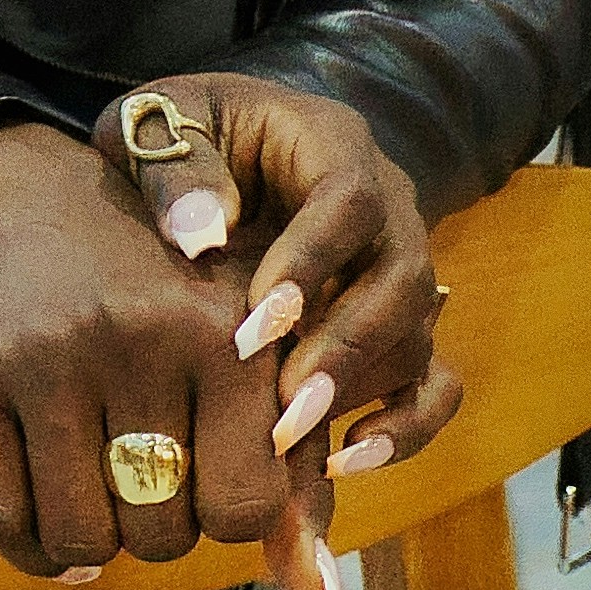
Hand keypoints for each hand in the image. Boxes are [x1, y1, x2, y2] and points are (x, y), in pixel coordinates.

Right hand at [0, 87, 454, 589]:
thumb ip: (299, 482)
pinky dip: (34, 547)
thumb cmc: (184, 311)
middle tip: (155, 471)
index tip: (217, 471)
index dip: (229, 513)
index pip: (243, 509)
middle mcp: (137, 335)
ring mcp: (45, 354)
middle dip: (163, 525)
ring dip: (99, 539)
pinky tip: (52, 508)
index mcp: (227, 333)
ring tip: (107, 488)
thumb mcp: (256, 367)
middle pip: (162, 532)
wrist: (55, 211)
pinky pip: (2, 522)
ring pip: (81, 537)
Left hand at [99, 76, 458, 589]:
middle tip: (282, 408)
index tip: (253, 327)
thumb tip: (200, 237)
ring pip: (417, 332)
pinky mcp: (397, 327)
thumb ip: (173, 170)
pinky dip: (404, 427)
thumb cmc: (179, 140)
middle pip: (402, 275)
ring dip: (360, 391)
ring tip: (290, 442)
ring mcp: (397, 270)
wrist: (212, 152)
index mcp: (330, 144)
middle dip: (345, 347)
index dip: (312, 264)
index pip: (350, 199)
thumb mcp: (156, 126)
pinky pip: (434, 381)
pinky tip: (341, 463)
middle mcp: (386, 206)